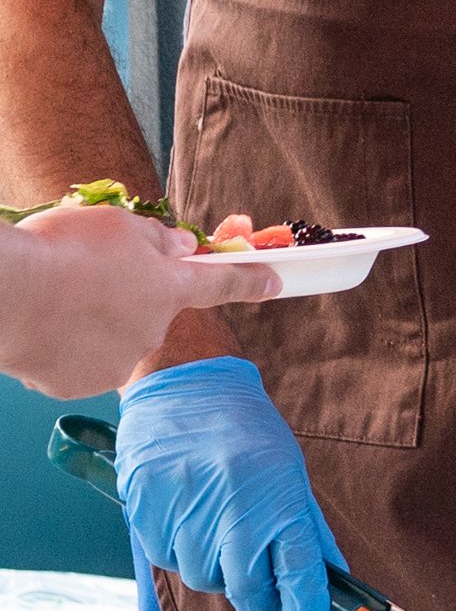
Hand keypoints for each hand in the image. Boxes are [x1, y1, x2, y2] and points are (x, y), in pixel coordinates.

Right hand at [0, 205, 279, 399]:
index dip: (251, 281)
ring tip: (60, 300)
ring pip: (114, 336)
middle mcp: (152, 329)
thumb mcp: (120, 226)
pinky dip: (68, 347)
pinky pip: (81, 361)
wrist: (7, 294)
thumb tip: (182, 251)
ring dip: (96, 322)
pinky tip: (46, 326)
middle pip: (151, 309)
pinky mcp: (79, 384)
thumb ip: (158, 241)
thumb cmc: (62, 250)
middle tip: (89, 277)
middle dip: (130, 295)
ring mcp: (117, 360)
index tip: (275, 283)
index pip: (221, 283)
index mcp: (170, 286)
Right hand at [118, 356, 345, 610]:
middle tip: (262, 590)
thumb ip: (304, 527)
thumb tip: (328, 579)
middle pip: (247, 591)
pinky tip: (188, 514)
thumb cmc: (245, 429)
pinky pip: (168, 561)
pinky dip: (182, 550)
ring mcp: (187, 514)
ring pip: (205, 580)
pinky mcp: (148, 516)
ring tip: (218, 520)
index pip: (300, 569)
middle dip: (258, 601)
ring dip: (216, 566)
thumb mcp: (288, 471)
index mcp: (278, 494)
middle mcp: (234, 508)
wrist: (185, 385)